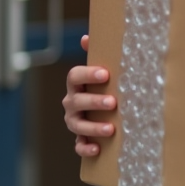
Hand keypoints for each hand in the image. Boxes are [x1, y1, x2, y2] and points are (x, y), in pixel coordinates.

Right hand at [63, 34, 116, 157]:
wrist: (102, 109)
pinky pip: (78, 145)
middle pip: (77, 101)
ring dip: (93, 127)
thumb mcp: (100, 70)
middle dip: (94, 102)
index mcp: (76, 84)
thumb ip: (96, 53)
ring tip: (110, 129)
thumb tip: (86, 37)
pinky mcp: (80, 138)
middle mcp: (72, 102)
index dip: (87, 74)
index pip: (74, 76)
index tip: (105, 73)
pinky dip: (85, 148)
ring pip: (77, 125)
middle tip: (112, 102)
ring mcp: (74, 121)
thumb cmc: (103, 85)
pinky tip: (97, 149)